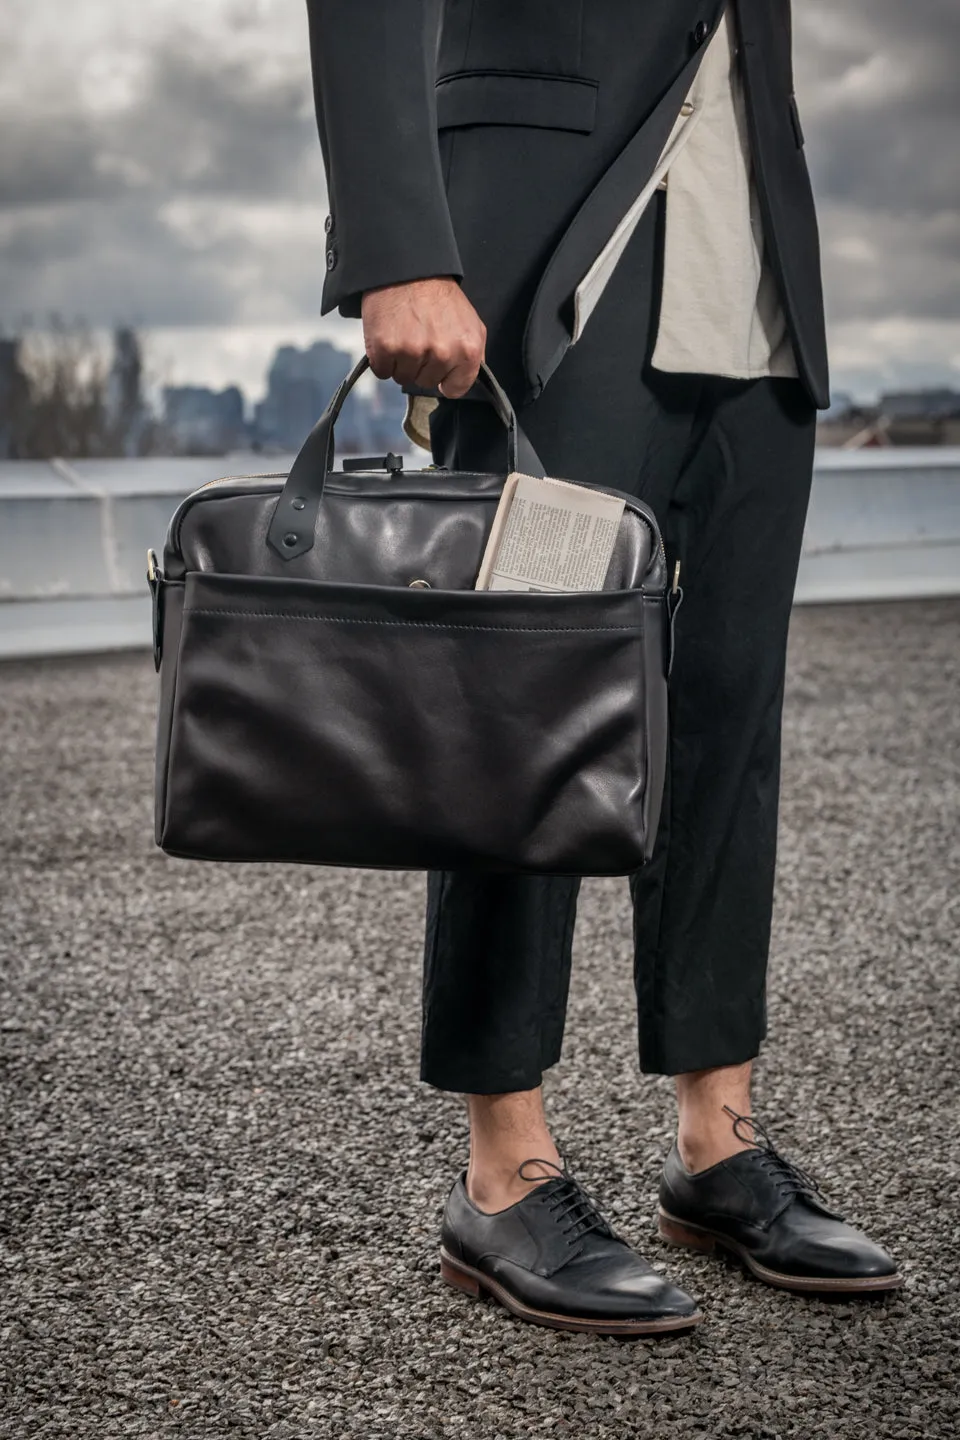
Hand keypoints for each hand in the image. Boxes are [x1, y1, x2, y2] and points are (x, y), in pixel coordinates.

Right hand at [361, 277, 485, 397]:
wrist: (406, 269)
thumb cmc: (438, 296)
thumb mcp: (470, 323)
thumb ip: (474, 354)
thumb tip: (465, 378)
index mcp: (468, 350)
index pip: (457, 389)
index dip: (446, 379)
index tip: (439, 368)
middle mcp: (442, 353)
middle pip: (427, 382)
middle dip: (422, 366)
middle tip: (418, 339)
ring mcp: (412, 352)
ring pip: (403, 378)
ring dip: (401, 363)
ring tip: (403, 335)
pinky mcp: (385, 349)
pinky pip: (382, 371)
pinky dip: (382, 359)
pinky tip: (389, 337)